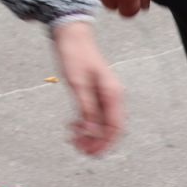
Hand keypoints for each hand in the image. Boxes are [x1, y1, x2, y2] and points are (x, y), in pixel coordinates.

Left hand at [51, 22, 122, 155]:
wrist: (70, 34)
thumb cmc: (74, 54)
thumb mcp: (77, 83)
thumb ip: (86, 109)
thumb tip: (92, 133)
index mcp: (113, 94)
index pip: (116, 127)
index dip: (105, 143)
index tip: (91, 153)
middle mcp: (112, 96)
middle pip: (110, 128)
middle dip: (97, 141)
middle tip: (79, 149)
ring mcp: (104, 94)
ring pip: (101, 123)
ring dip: (90, 134)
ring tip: (73, 140)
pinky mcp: (94, 92)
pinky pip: (94, 114)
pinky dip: (85, 123)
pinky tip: (72, 126)